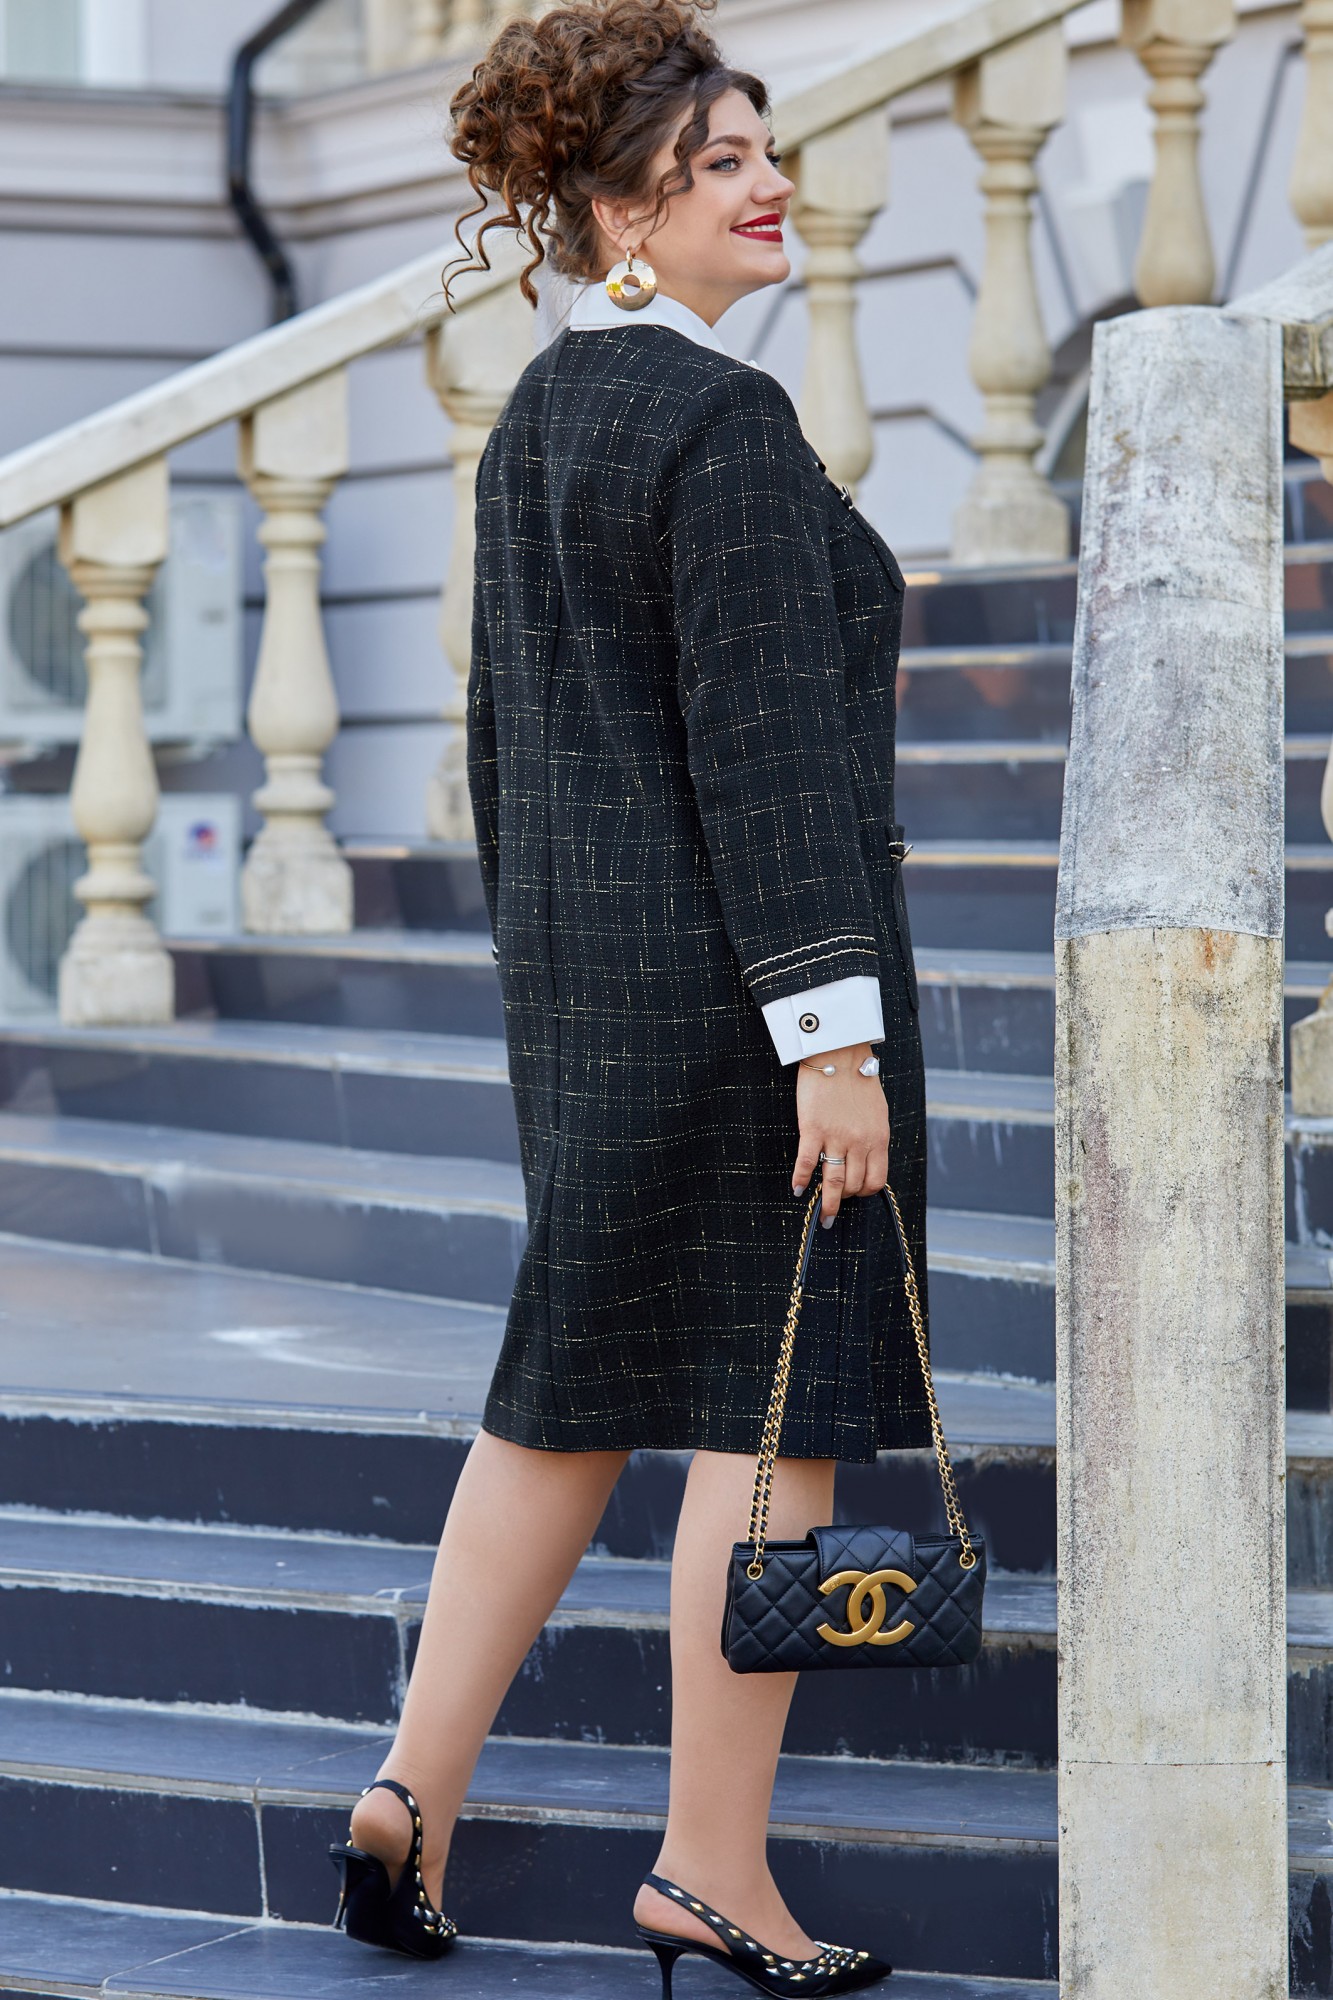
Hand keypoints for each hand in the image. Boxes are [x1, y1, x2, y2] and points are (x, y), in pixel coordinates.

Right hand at [792, 1043, 889, 1224]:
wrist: (839, 1053)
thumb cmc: (858, 1079)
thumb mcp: (877, 1112)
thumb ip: (873, 1137)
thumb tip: (867, 1158)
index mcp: (878, 1138)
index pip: (876, 1179)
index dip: (865, 1191)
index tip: (856, 1193)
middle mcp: (859, 1142)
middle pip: (853, 1185)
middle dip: (844, 1199)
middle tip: (834, 1204)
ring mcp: (836, 1137)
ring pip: (832, 1182)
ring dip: (827, 1203)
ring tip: (821, 1214)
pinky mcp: (812, 1129)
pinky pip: (806, 1163)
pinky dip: (800, 1179)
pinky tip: (797, 1188)